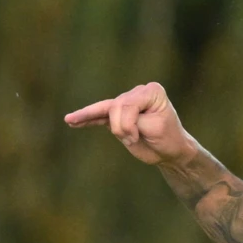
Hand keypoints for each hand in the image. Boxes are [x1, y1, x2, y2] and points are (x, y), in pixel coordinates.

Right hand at [65, 82, 190, 164]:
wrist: (171, 151)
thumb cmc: (168, 139)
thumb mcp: (154, 129)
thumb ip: (132, 119)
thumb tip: (110, 117)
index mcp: (152, 91)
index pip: (128, 103)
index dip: (128, 123)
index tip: (137, 136)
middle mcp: (139, 91)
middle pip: (116, 106)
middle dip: (122, 127)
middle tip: (135, 140)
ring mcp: (127, 101)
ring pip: (106, 111)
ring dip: (111, 127)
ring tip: (109, 133)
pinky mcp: (118, 114)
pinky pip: (99, 114)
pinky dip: (86, 117)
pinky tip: (71, 120)